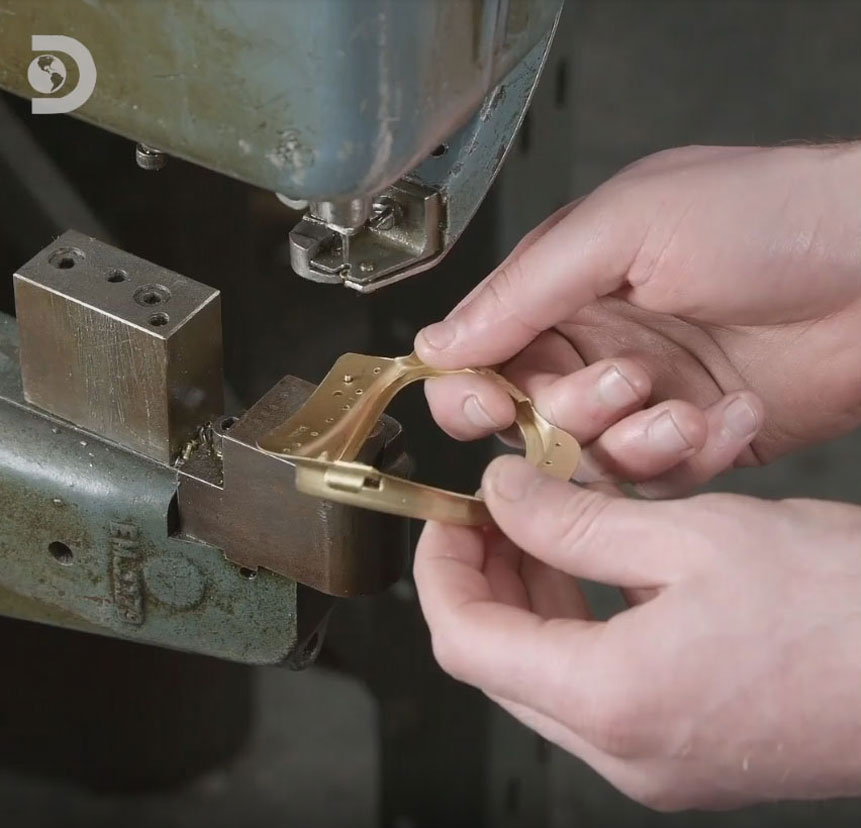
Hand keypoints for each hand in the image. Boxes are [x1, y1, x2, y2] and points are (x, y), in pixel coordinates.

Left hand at [414, 455, 860, 809]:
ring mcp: (654, 761)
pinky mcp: (685, 752)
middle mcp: (622, 750)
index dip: (442, 569)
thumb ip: (573, 521)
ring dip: (530, 598)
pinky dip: (578, 625)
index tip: (450, 517)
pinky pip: (596, 687)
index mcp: (610, 698)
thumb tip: (503, 495)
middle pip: (499, 660)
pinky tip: (598, 569)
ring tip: (543, 527)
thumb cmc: (839, 605)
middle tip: (496, 512)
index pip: (465, 639)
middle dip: (484, 578)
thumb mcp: (689, 535)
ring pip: (543, 674)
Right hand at [416, 144, 860, 494]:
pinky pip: (657, 479)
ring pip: (589, 459)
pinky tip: (728, 416)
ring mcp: (645, 396)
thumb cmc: (766, 214)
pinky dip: (689, 457)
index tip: (486, 403)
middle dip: (564, 417)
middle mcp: (596, 345)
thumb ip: (524, 290)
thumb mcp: (626, 226)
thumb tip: (438, 342)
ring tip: (682, 408)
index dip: (469, 387)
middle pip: (527, 418)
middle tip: (617, 388)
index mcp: (565, 288)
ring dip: (631, 443)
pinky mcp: (694, 438)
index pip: (480, 352)